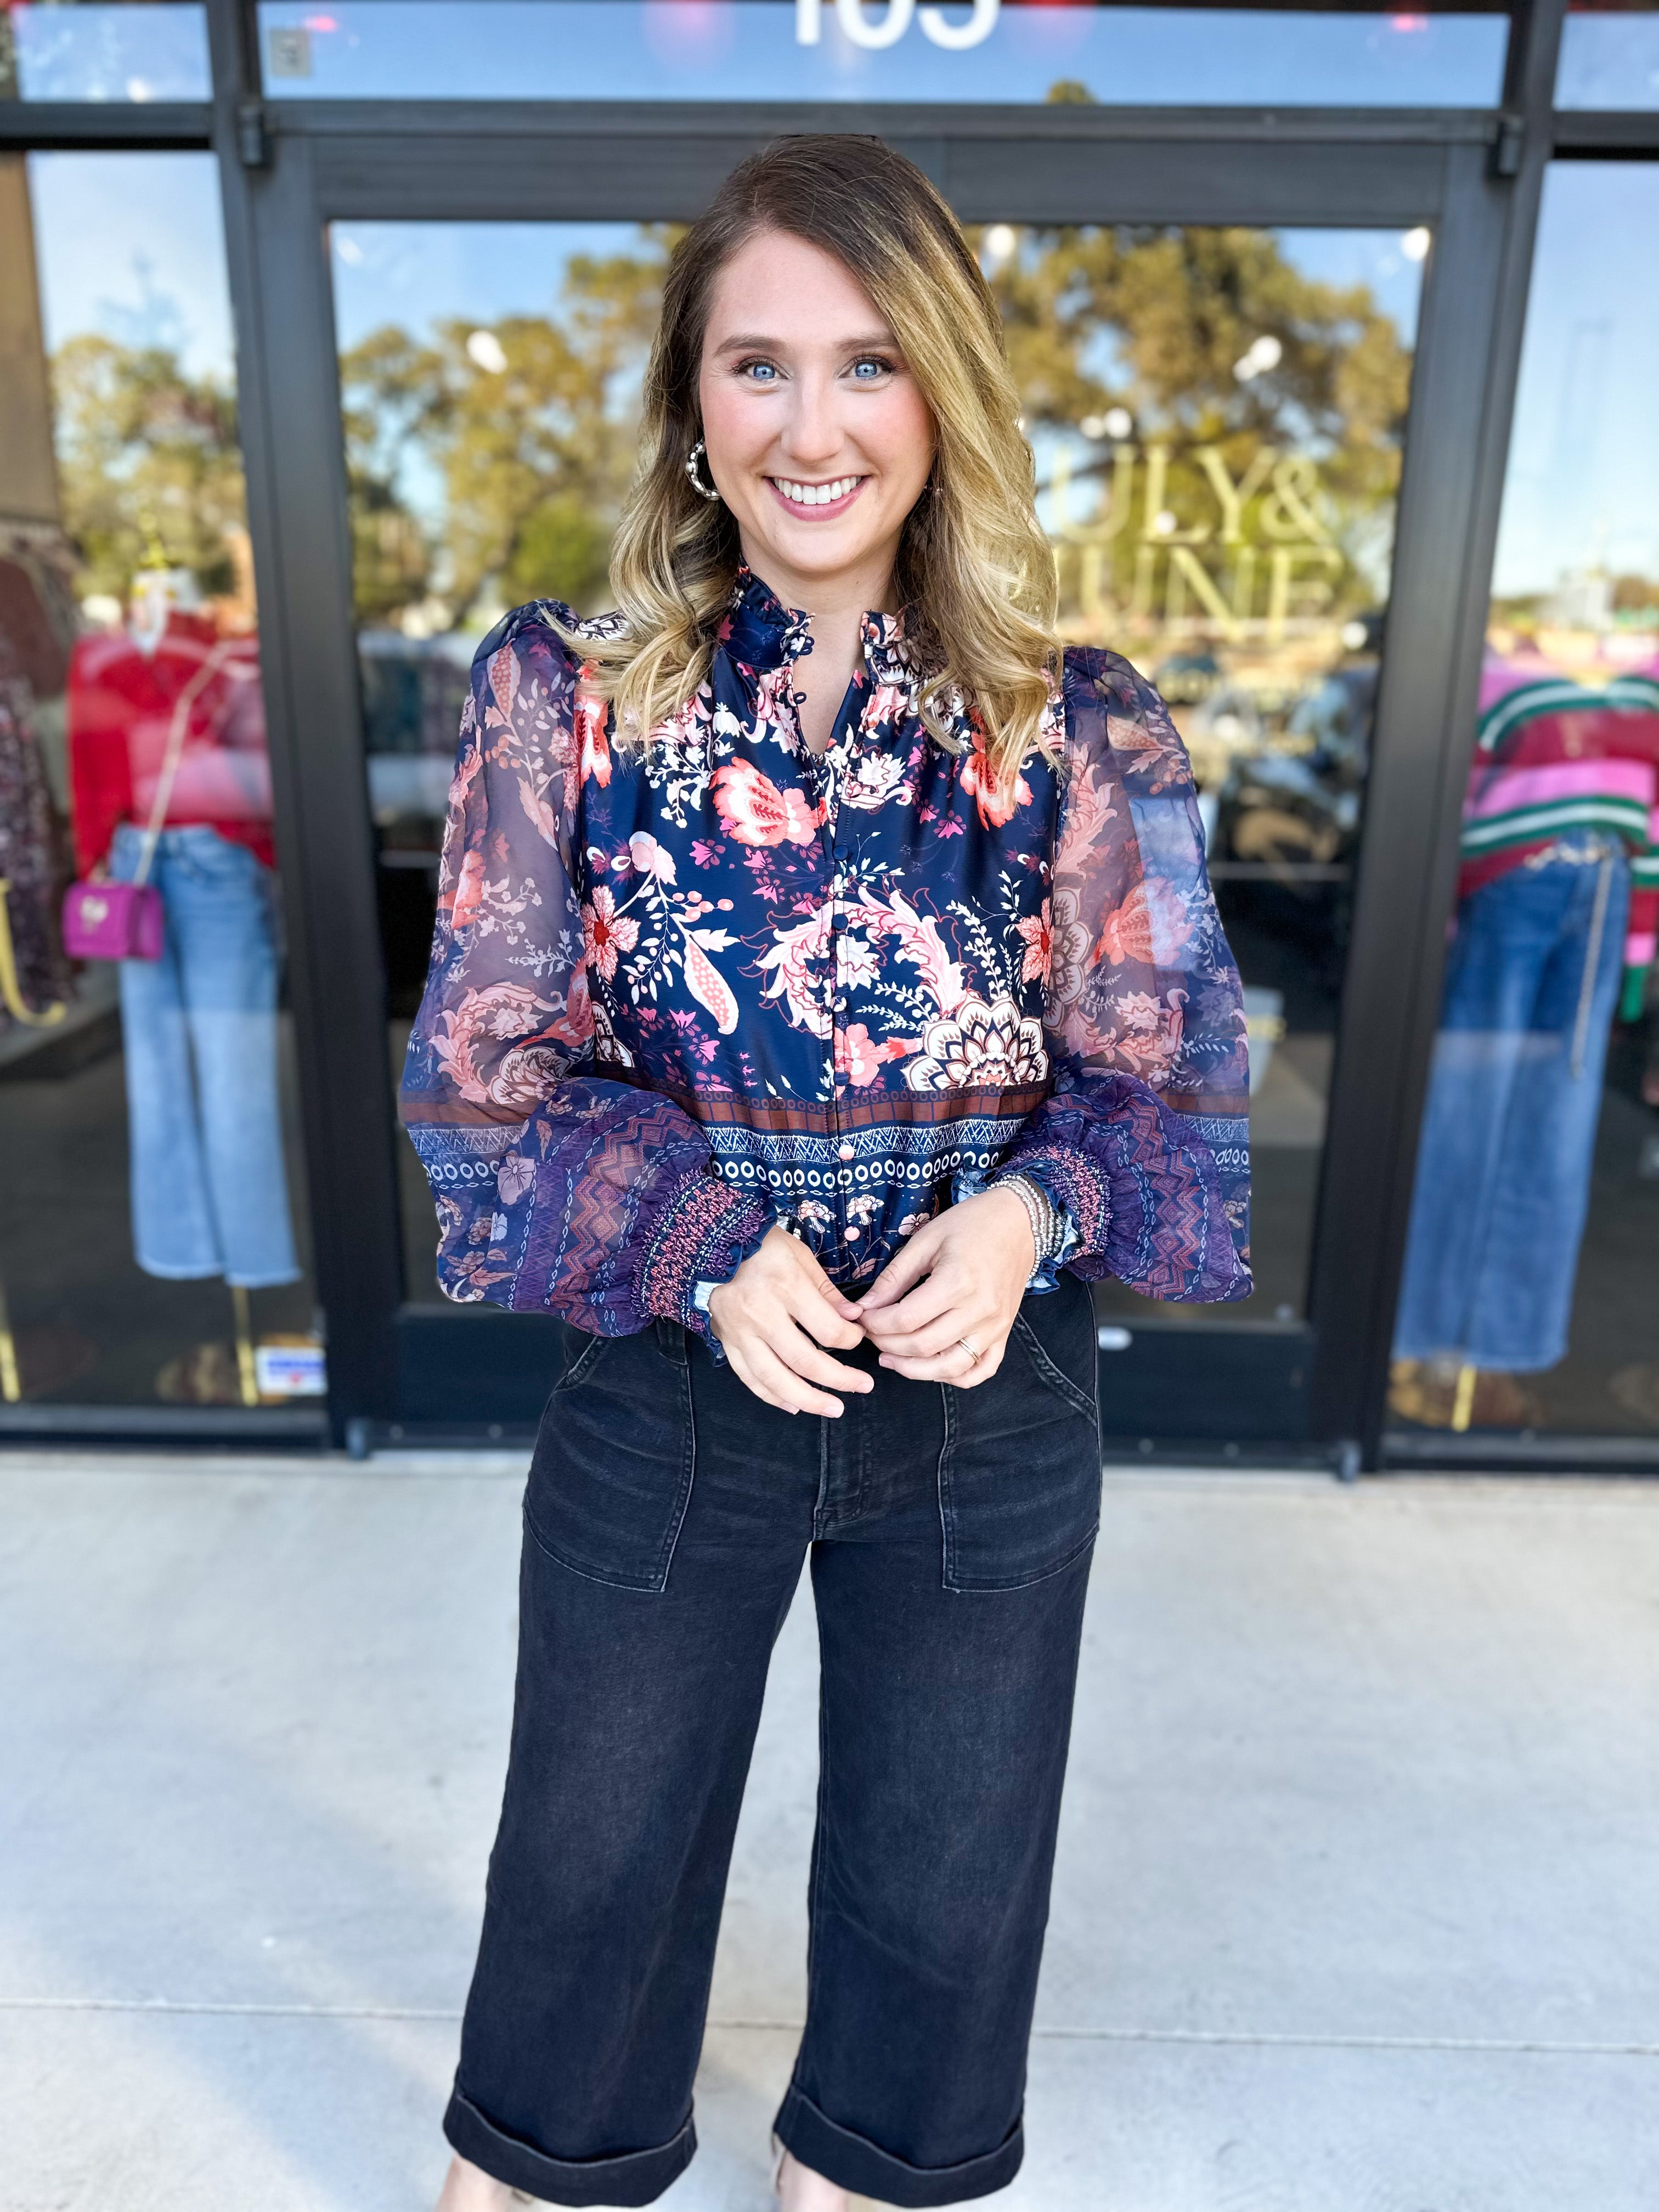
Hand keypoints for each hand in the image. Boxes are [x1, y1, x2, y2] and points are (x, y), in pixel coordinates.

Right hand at [707, 1223, 872, 1416]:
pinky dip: (772, 1396)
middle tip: (863, 1386)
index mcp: (786, 1287)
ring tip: (833, 1409)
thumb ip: (827, 1291)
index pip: (827, 1330)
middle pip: (805, 1361)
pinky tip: (793, 1406)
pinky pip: (749, 1378)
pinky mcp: (726, 1342)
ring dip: (808, 1399)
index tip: (858, 1337)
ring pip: (775, 1379)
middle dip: (840, 1379)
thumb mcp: (800, 1256)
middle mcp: (761, 1314)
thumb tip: (854, 1318)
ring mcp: (741, 1332)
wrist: (709, 1245)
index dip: (851, 1339)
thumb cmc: (761, 1247)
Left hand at [857, 1187, 1033, 1385]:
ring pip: (950, 1367)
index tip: (862, 1317)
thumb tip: (865, 1306)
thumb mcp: (926, 1240)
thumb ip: (895, 1276)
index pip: (905, 1319)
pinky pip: (981, 1370)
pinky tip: (931, 1367)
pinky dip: (955, 1377)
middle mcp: (979, 1310)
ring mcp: (995, 1327)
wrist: (1020, 1223)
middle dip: (887, 1345)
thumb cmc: (971, 1224)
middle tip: (871, 1334)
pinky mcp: (1004, 1334)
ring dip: (914, 1370)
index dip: (875, 1323)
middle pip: (923, 1346)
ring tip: (891, 1358)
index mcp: (957, 1282)